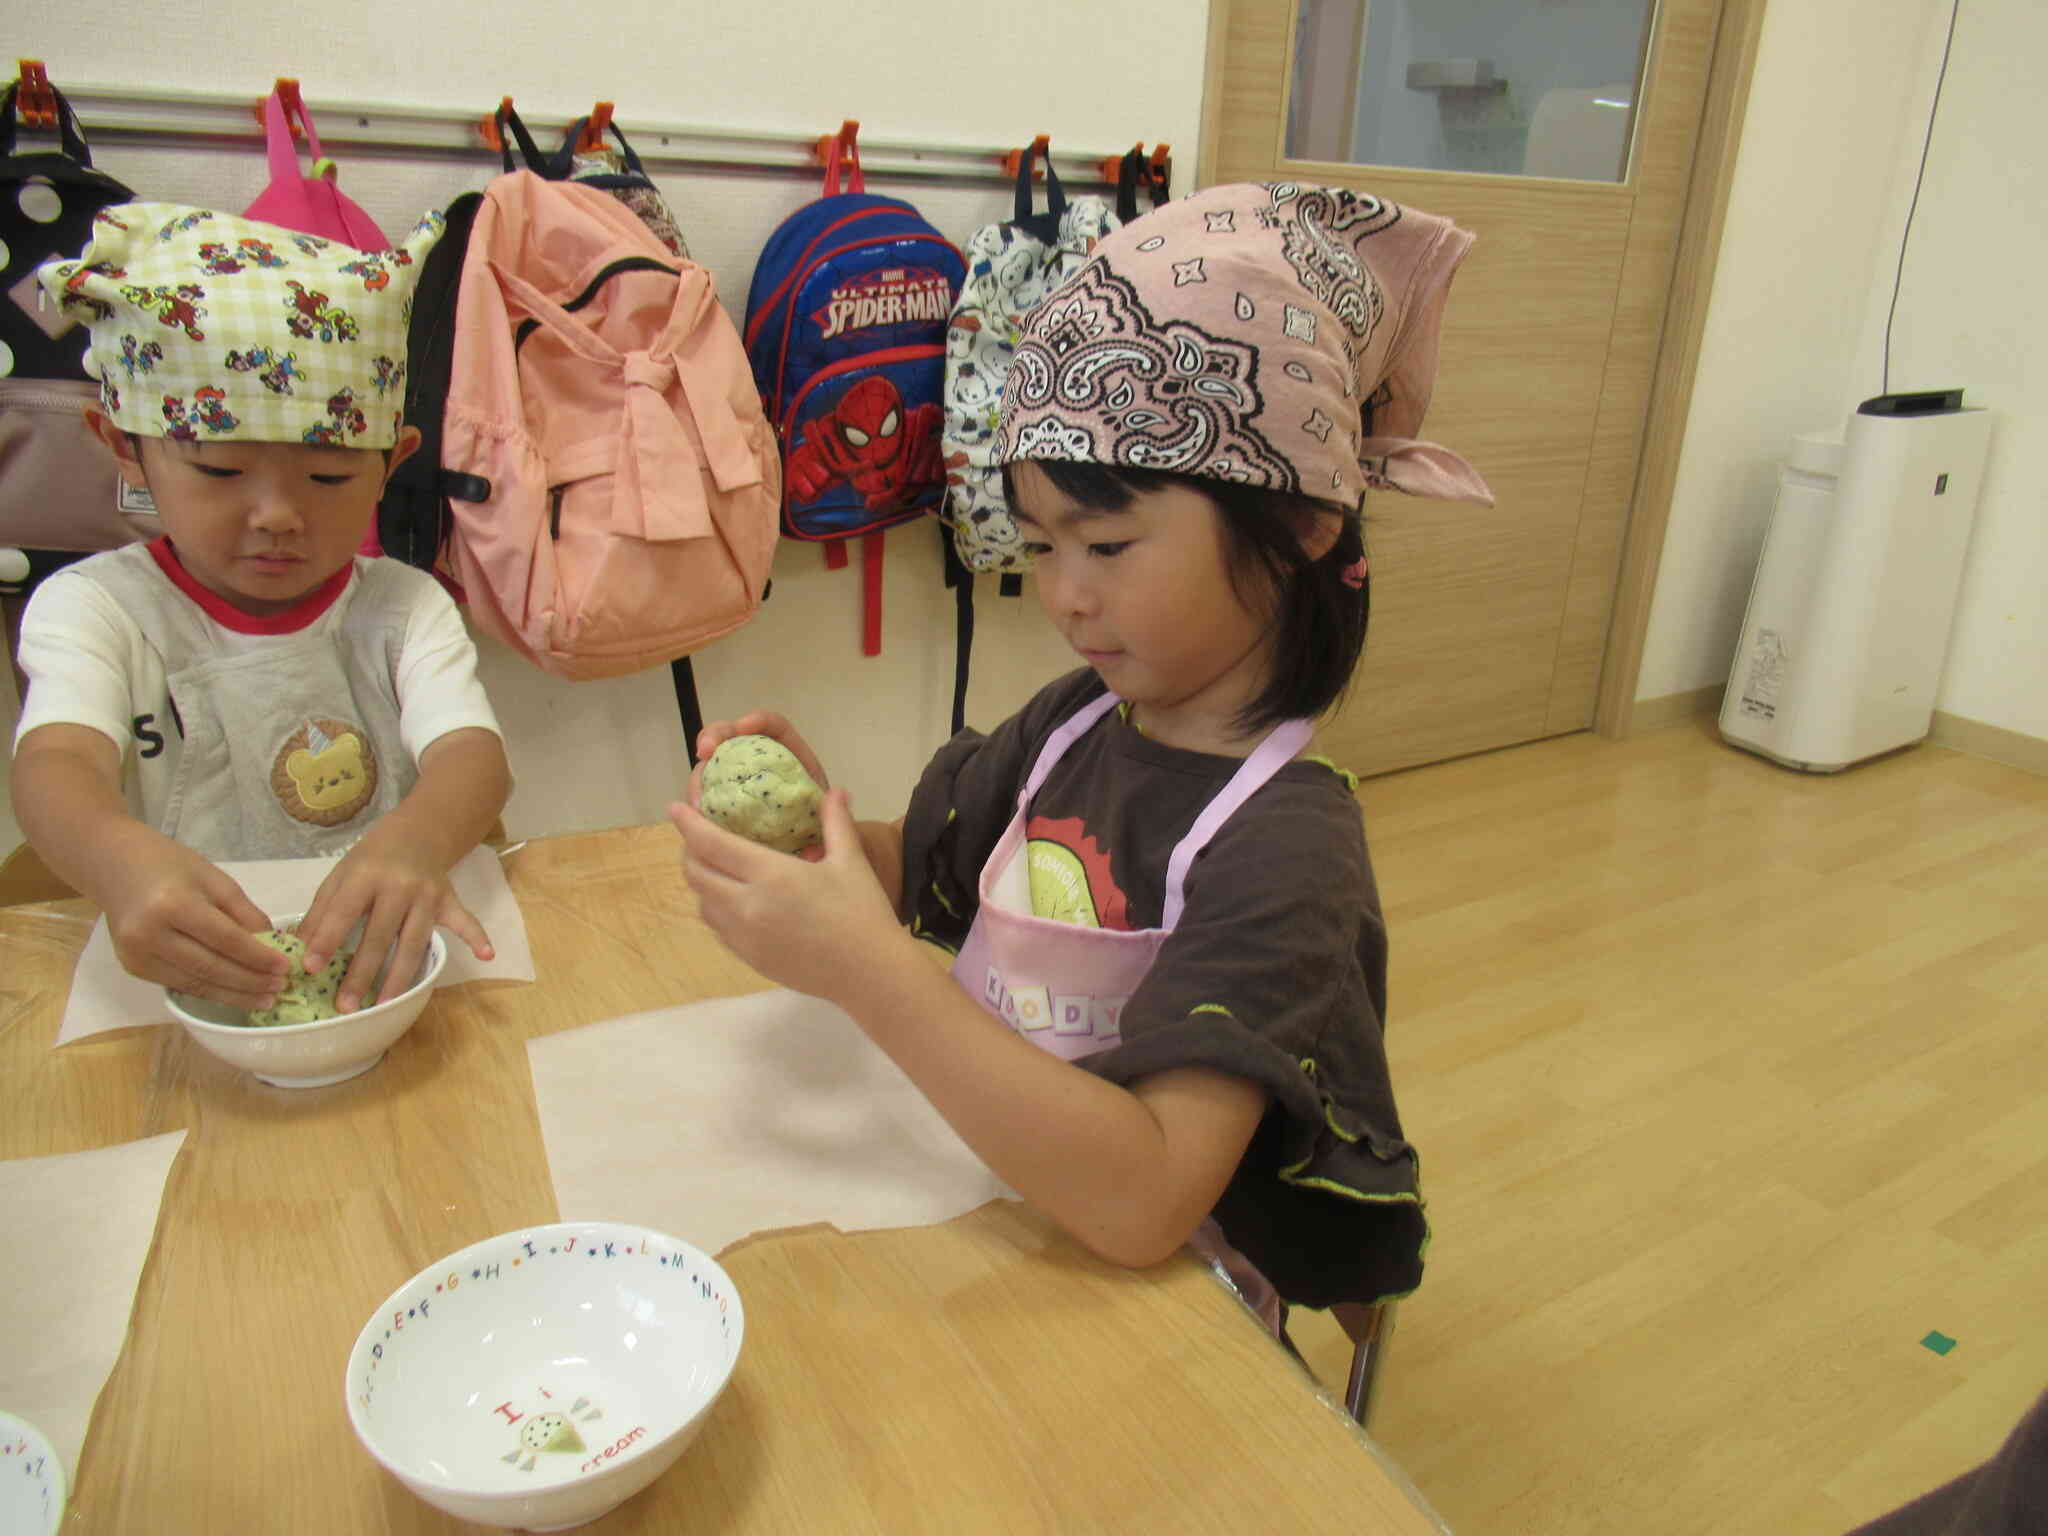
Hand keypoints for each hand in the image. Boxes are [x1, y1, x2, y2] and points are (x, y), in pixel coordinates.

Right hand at [98, 830, 291, 1009]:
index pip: (225, 940)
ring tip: (264, 999)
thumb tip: (274, 947)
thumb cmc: (170, 865)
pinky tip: (235, 994)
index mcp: (173, 905)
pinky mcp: (133, 968)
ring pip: (195, 983)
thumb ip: (244, 913)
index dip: (258, 957)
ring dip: (233, 995)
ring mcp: (137, 955)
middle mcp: (149, 935)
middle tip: (280, 988)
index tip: (286, 968)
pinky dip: (210, 991)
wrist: (115, 866)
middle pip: (210, 968)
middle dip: (250, 982)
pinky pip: (180, 984)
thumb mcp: (215, 879)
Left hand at [296, 824, 494, 1011]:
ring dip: (400, 975)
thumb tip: (301, 948)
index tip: (310, 968)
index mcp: (366, 876)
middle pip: (379, 935)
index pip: (343, 912)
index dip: (326, 940)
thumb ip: (322, 911)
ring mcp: (428, 895)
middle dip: (361, 972)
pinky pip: (464, 921)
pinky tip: (487, 956)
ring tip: (384, 1004)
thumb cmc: (372, 858)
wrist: (418, 831)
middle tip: (346, 1004)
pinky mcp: (449, 900)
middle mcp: (398, 886)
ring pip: (413, 941)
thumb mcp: (341, 875)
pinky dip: (477, 937)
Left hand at [670, 787, 902, 1004]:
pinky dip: (715, 908)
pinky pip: (717, 928)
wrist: (869, 974)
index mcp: (770, 875)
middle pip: (696, 873)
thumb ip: (836, 823)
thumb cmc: (862, 913)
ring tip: (715, 867)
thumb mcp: (851, 862)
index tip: (675, 807)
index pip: (711, 843)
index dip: (688, 823)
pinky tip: (733, 900)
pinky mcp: (748, 958)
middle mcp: (746, 905)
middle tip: (699, 836)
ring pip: (702, 902)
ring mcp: (744, 936)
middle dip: (690, 850)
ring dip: (701, 881)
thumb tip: (836, 791)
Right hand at [689, 712, 830, 863]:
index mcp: (789, 756)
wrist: (810, 851)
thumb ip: (829, 825)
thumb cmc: (821, 829)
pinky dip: (695, 806)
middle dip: (713, 737)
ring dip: (699, 778)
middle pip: (730, 738)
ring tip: (698, 798)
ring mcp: (734, 784)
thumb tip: (814, 844)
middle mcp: (756, 764)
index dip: (758, 721)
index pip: (773, 727)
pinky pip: (702, 801)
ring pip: (710, 770)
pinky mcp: (720, 808)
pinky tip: (694, 818)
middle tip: (705, 751)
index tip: (745, 726)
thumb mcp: (832, 823)